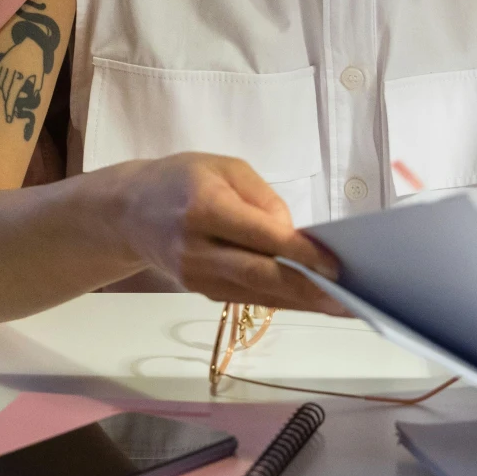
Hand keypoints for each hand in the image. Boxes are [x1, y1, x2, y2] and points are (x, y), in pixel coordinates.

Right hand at [111, 153, 345, 312]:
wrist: (128, 212)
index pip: (260, 237)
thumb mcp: (225, 168)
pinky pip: (248, 298)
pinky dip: (281, 300)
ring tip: (342, 307)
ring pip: (257, 294)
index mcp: (204, 209)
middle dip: (308, 290)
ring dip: (301, 303)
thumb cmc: (182, 179)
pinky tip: (311, 301)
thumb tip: (294, 236)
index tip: (335, 265)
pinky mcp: (201, 292)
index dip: (300, 254)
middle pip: (260, 276)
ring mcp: (196, 277)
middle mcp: (197, 249)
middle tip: (347, 300)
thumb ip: (263, 199)